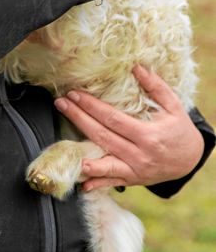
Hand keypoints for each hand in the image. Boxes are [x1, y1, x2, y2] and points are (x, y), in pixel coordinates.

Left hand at [55, 65, 203, 190]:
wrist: (190, 160)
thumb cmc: (180, 131)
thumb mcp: (174, 107)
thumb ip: (156, 87)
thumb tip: (137, 67)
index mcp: (148, 136)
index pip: (112, 119)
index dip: (92, 106)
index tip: (75, 94)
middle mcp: (139, 155)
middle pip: (103, 136)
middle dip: (79, 119)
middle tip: (61, 104)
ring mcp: (135, 170)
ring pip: (105, 163)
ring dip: (83, 154)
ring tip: (64, 147)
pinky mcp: (132, 180)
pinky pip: (112, 182)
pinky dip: (97, 183)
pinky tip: (82, 182)